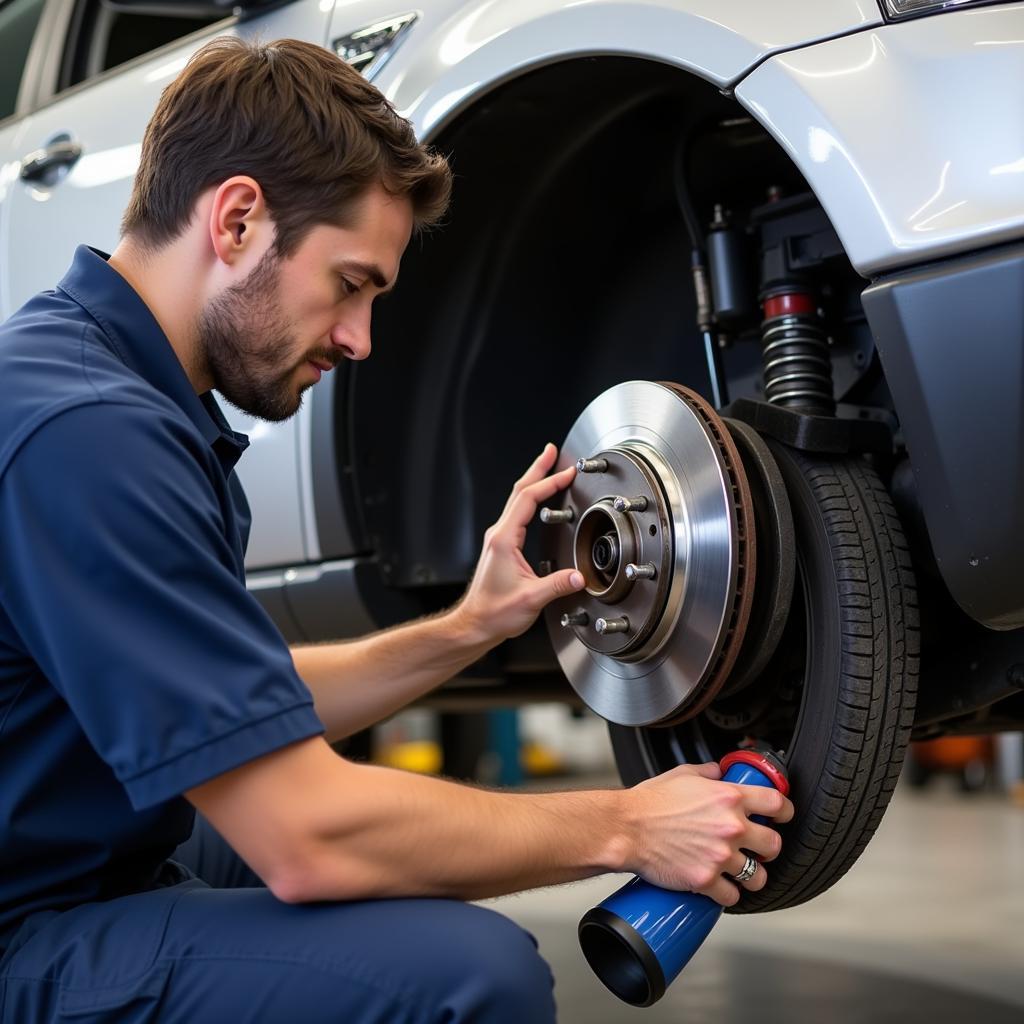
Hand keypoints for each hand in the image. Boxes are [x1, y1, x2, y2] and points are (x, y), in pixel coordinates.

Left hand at [455, 443, 585, 644]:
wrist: (475, 623)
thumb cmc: (494, 613)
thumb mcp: (531, 600)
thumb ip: (557, 586)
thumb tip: (579, 576)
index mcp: (504, 539)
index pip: (528, 499)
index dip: (549, 482)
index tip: (567, 472)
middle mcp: (499, 534)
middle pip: (520, 491)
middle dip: (538, 468)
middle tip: (552, 451)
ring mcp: (499, 539)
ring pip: (518, 500)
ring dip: (535, 481)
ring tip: (549, 468)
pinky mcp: (502, 546)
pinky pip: (519, 513)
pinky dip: (532, 499)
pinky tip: (541, 500)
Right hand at [625, 763, 794, 906]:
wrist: (626, 828)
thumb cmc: (649, 802)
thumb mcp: (682, 775)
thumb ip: (707, 773)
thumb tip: (719, 773)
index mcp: (729, 798)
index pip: (777, 803)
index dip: (784, 810)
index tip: (781, 816)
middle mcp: (731, 827)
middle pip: (774, 845)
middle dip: (768, 848)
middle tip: (758, 849)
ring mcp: (720, 856)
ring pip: (758, 877)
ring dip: (752, 876)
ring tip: (741, 873)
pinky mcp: (706, 880)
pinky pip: (732, 896)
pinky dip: (728, 894)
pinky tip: (721, 888)